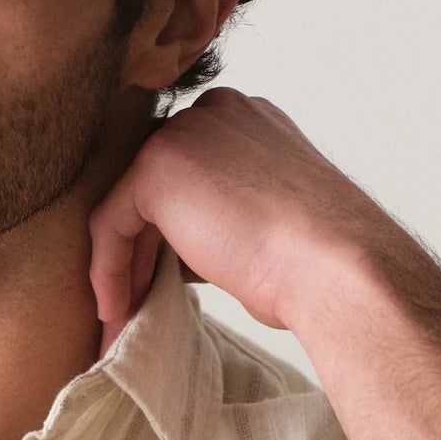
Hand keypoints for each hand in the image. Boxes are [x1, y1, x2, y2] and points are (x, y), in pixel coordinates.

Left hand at [88, 87, 400, 353]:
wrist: (331, 264)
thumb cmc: (312, 265)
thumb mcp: (265, 230)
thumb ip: (222, 223)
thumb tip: (180, 259)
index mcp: (249, 126)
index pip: (188, 180)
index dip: (167, 239)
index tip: (157, 287)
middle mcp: (216, 115)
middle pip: (155, 192)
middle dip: (141, 256)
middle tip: (132, 310)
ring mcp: (187, 133)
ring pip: (130, 208)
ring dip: (122, 271)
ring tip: (121, 325)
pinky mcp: (158, 164)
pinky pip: (111, 223)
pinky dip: (109, 271)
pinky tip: (116, 311)